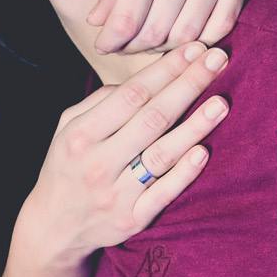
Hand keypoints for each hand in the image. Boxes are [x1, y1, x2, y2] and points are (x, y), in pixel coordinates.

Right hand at [18, 42, 228, 267]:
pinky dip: (185, 172)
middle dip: (188, 85)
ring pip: (162, 155)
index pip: (131, 94)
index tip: (194, 49)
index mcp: (80, 135)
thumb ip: (100, 102)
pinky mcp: (132, 220)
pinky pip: (164, 193)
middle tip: (218, 59)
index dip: (166, 69)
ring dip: (195, 126)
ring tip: (221, 103)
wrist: (54, 227)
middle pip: (152, 118)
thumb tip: (143, 81)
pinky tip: (204, 150)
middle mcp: (98, 163)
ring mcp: (116, 194)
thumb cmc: (67, 167)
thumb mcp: (67, 129)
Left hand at [87, 0, 268, 53]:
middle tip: (125, 47)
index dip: (112, 40)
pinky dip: (201, 40)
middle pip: (156, 30)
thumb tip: (96, 21)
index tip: (104, 46)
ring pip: (188, 34)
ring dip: (166, 48)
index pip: (127, 15)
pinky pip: (221, 25)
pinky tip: (186, 36)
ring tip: (152, 43)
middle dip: (134, 47)